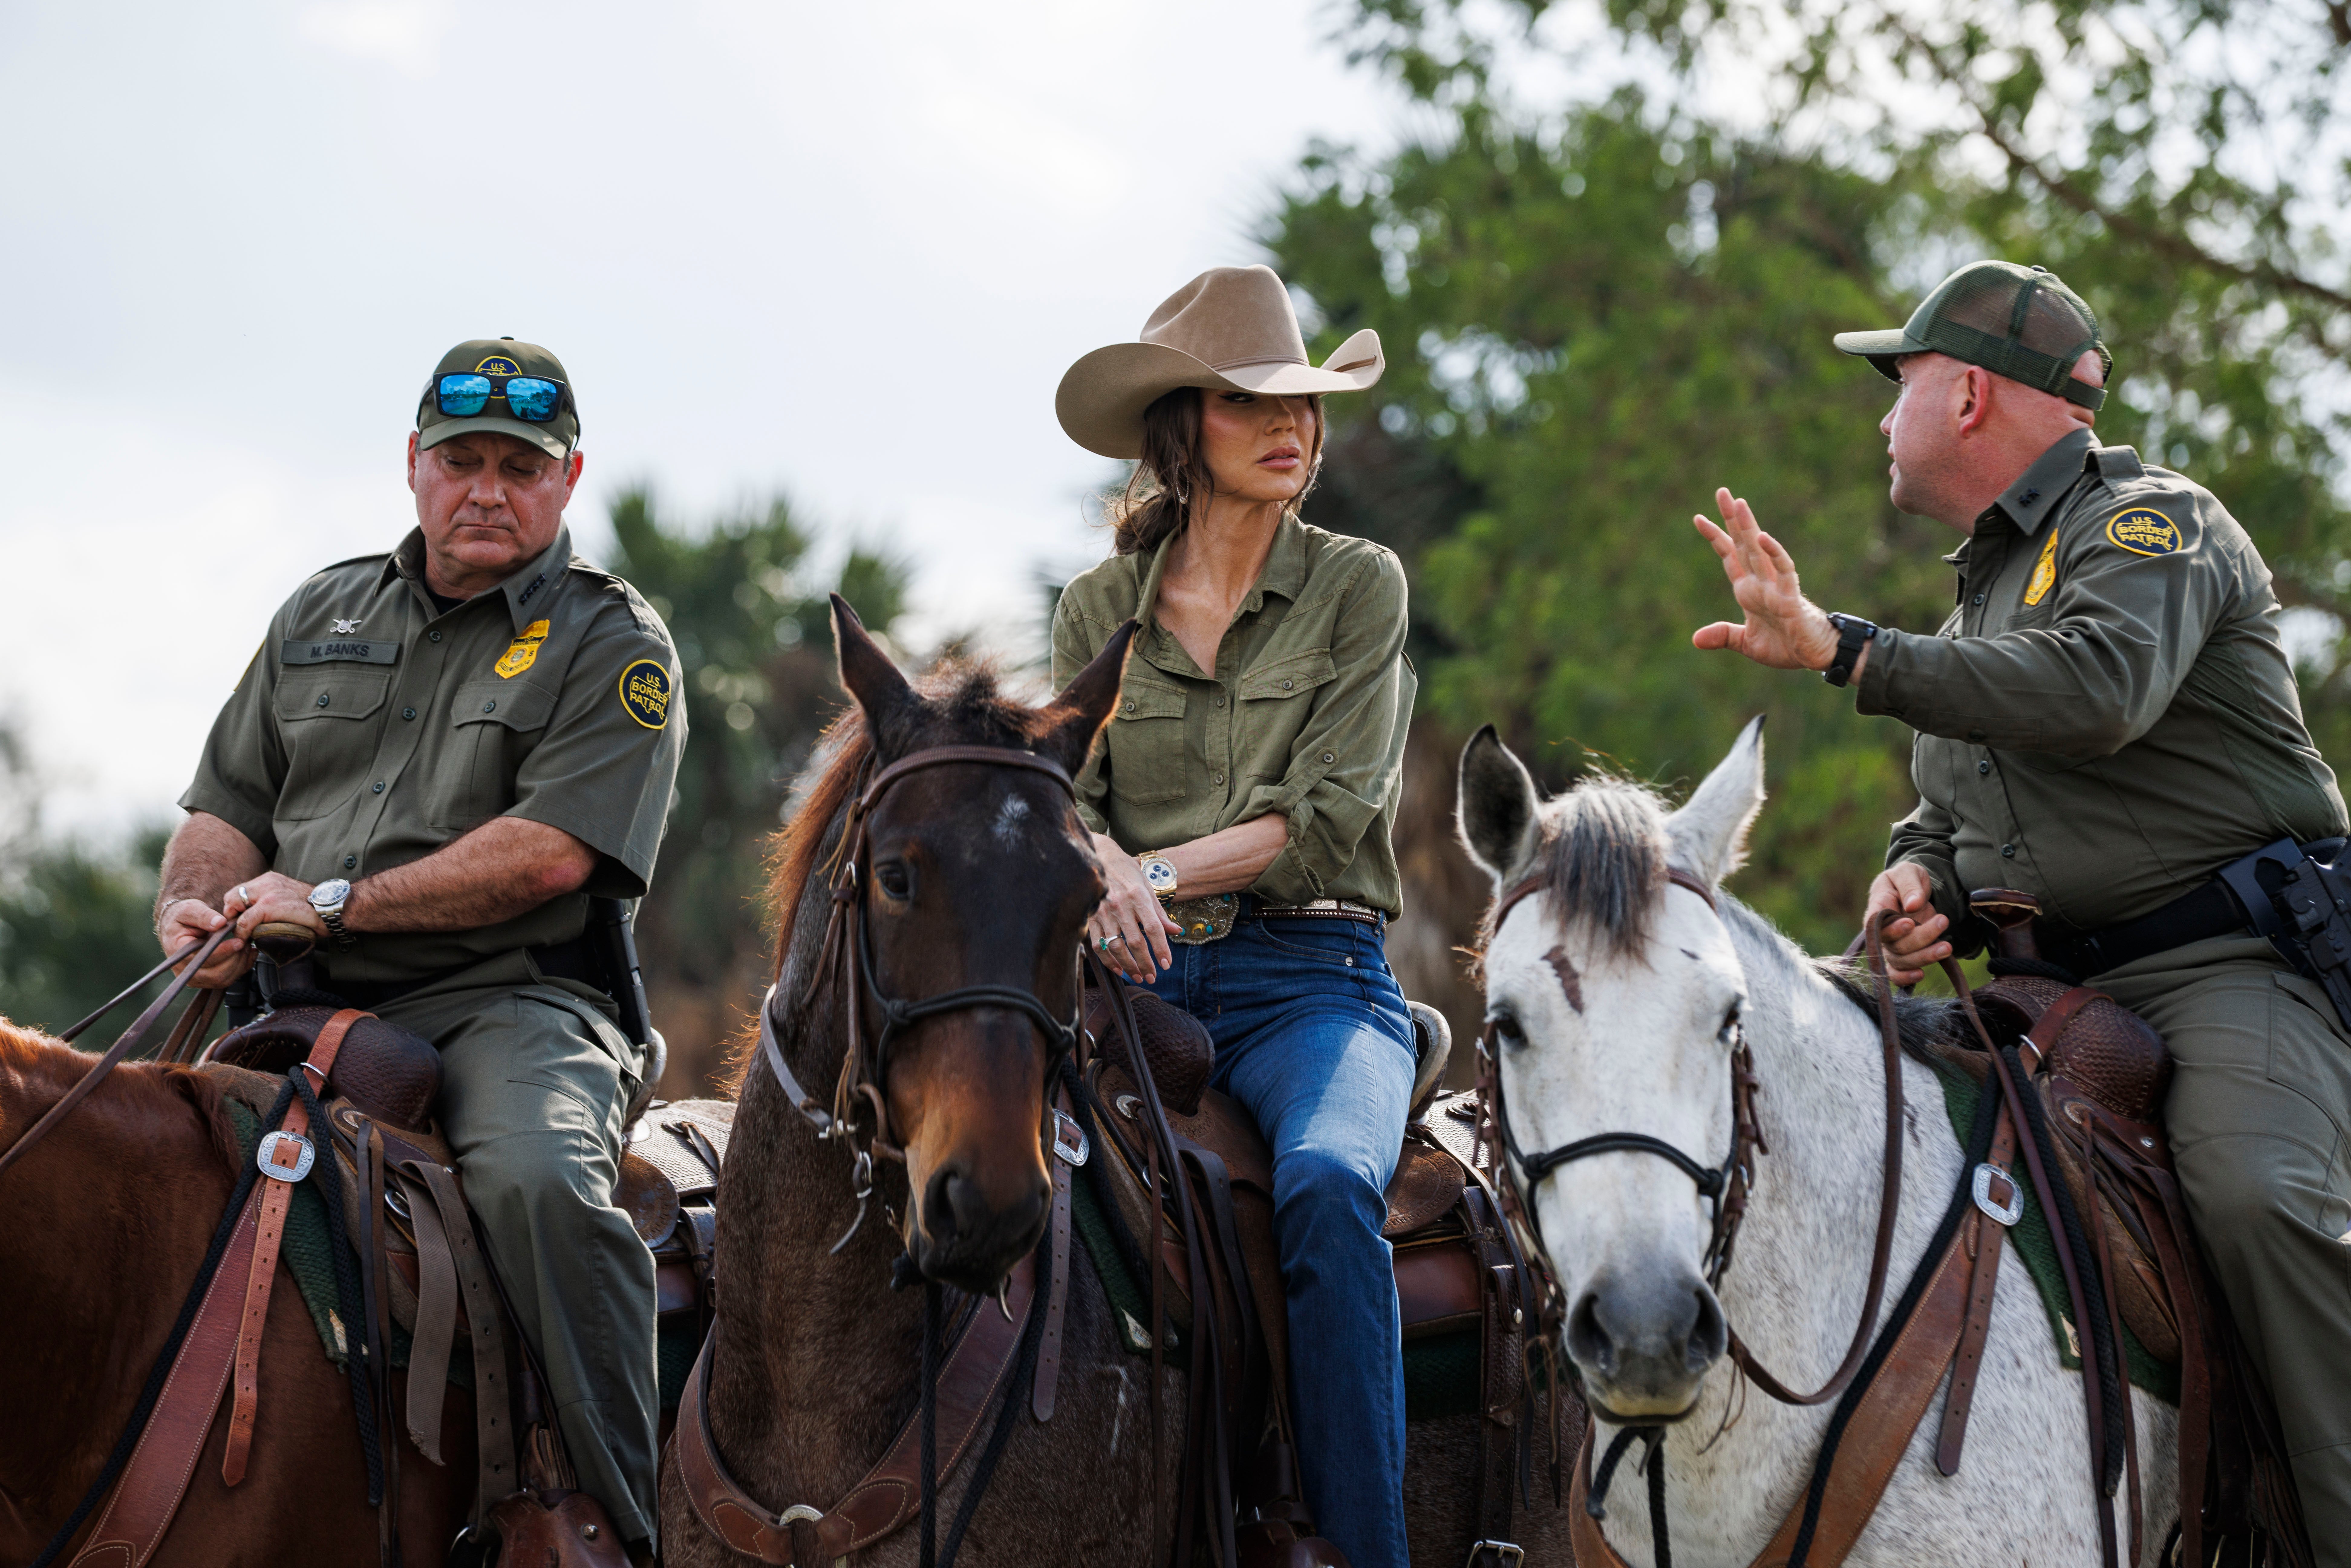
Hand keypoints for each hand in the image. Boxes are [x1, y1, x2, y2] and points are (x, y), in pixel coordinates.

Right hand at [158, 898, 253, 987]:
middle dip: (235, 959)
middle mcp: (183, 968)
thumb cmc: (183, 916)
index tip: (239, 942)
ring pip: (223, 980)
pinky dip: (240, 968)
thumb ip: (204, 916)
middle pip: (215, 974)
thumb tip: (219, 923)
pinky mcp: (205, 979)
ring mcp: (194, 977)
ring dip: (240, 964)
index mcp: (177, 950)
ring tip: (246, 945)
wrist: (179, 926)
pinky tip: (246, 954)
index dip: (224, 951)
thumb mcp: (190, 909)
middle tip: (245, 942)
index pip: (203, 958)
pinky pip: (226, 980)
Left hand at [224, 872, 328, 944]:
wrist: (333, 908)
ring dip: (236, 924)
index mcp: (271, 879)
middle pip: (232, 896)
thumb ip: (271, 901)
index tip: (239, 921)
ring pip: (235, 906)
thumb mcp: (288, 898)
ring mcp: (267, 892)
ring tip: (242, 935)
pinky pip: (245, 920)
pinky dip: (242, 932)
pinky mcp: (270, 905)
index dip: (235, 907)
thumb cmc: (314, 909)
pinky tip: (247, 939)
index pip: (240, 891)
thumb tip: (254, 918)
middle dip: (232, 914)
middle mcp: (267, 882)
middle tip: (238, 929)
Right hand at [1087, 835, 1180, 984]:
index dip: (1161, 948)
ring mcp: (1103, 912)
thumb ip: (1160, 913)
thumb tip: (1176, 931)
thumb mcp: (1147, 887)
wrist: (1099, 856)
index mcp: (1138, 896)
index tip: (1166, 964)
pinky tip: (1118, 968)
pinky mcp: (1090, 917)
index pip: (1153, 928)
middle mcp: (1121, 905)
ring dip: (1128, 966)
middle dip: (1145, 963)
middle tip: (1152, 977)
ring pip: (1116, 947)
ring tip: (1137, 975)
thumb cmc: (1127, 872)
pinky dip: (1108, 960)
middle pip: (1135, 942)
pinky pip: (1098, 945)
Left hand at [1691, 488, 1840, 671]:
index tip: (1698, 517)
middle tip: (1721, 491)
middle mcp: (1761, 582)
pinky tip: (1763, 538)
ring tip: (1738, 504)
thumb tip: (1695, 639)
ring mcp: (1776, 587)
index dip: (1716, 537)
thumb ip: (1724, 635)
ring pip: (1761, 550)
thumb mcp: (1747, 643)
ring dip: (1749, 527)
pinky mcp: (1791, 597)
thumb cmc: (1787, 645)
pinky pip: (1783, 570)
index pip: (1730, 556)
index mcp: (1748, 590)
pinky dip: (1774, 554)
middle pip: (1743, 544)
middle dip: (1731, 519)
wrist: (1817, 656)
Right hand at [1863, 863, 1950, 986]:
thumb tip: (1913, 905)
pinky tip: (1921, 974)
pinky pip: (1897, 974)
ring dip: (1923, 956)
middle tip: (1942, 921)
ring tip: (1947, 947)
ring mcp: (1891, 946)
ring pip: (1900, 960)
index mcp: (1877, 906)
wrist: (1916, 890)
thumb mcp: (1909, 872)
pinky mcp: (1902, 957)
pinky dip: (1905, 978)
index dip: (1892, 928)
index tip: (1910, 922)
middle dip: (1920, 937)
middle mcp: (1881, 931)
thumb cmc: (1908, 879)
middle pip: (1894, 944)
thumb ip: (1910, 885)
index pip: (1876, 924)